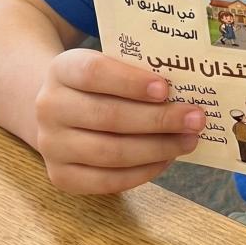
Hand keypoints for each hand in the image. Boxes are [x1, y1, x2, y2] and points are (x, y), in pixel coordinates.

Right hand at [34, 49, 205, 194]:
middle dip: (159, 119)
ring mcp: (52, 145)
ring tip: (189, 140)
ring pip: (110, 152)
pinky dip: (142, 171)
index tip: (166, 89)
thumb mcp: (110, 64)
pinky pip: (106, 181)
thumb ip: (139, 70)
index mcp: (62, 69)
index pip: (94, 73)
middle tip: (195, 119)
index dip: (130, 82)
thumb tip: (187, 87)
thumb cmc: (99, 84)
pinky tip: (167, 159)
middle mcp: (50, 107)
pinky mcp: (61, 177)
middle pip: (108, 116)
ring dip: (157, 148)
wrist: (60, 109)